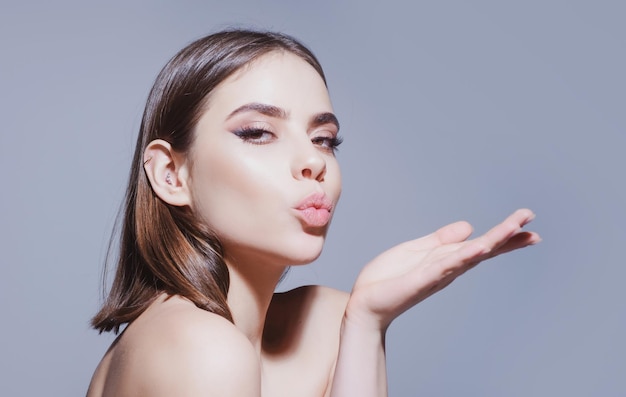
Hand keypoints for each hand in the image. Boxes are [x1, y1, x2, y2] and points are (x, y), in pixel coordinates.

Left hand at [345, 209, 539, 330]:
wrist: (365, 302)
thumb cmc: (389, 279)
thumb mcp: (417, 250)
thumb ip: (442, 240)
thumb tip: (469, 226)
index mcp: (447, 259)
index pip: (481, 244)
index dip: (504, 234)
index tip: (527, 222)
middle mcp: (448, 268)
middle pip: (483, 250)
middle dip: (508, 237)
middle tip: (534, 225)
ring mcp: (436, 274)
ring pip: (470, 255)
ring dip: (492, 242)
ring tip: (514, 229)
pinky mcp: (420, 279)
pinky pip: (444, 266)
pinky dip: (461, 256)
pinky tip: (478, 247)